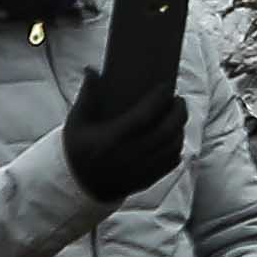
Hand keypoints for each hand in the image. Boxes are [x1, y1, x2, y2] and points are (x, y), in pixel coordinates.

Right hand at [60, 52, 185, 202]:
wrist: (76, 187)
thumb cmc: (77, 150)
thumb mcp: (76, 123)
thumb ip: (87, 96)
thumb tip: (92, 69)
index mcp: (111, 140)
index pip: (143, 117)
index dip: (159, 100)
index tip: (166, 86)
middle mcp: (128, 156)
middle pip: (165, 132)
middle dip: (178, 112)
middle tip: (179, 99)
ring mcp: (139, 171)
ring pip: (172, 148)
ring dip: (179, 129)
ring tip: (177, 116)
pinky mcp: (146, 180)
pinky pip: (170, 163)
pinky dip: (177, 148)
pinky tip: (174, 137)